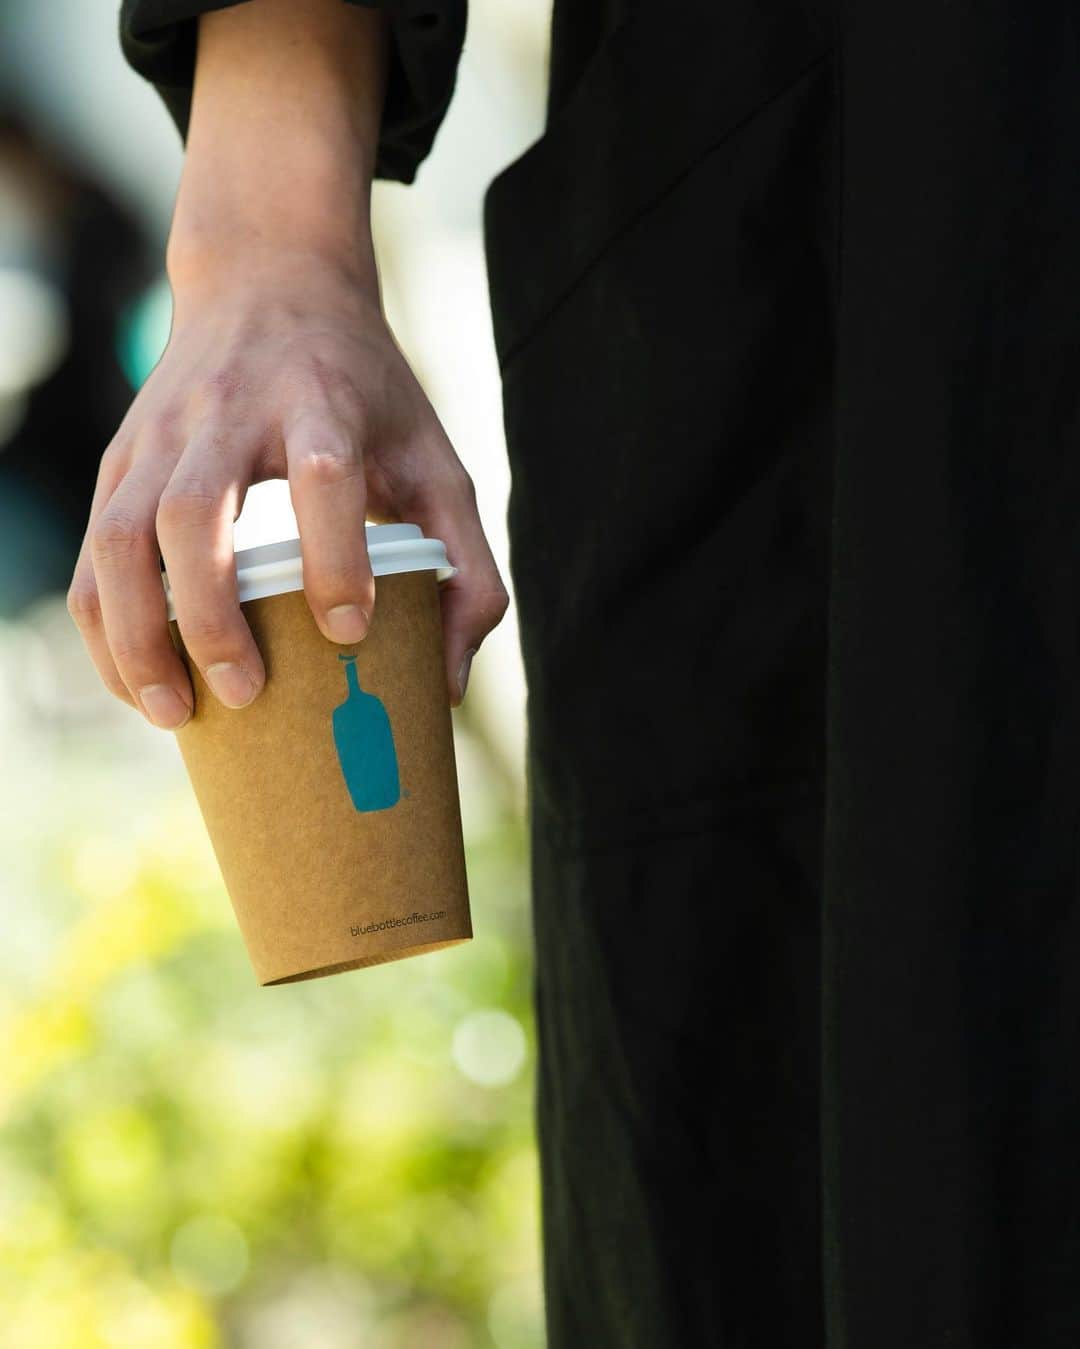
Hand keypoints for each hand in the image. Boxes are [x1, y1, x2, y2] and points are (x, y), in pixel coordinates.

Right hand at [66, 250, 508, 728]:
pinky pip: (92, 553)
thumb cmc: (365, 392)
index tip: (349, 628)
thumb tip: (448, 687)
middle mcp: (229, 412)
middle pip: (195, 512)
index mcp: (321, 402)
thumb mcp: (435, 459)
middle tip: (244, 692)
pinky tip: (137, 682)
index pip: (323, 473)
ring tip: (173, 713)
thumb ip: (466, 567)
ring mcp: (162, 435)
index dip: (335, 554)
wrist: (269, 278)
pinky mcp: (121, 459)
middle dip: (212, 613)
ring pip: (121, 537)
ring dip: (138, 633)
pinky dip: (104, 625)